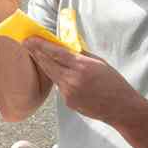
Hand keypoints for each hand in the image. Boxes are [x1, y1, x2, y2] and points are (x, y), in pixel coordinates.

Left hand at [23, 39, 143, 124]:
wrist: (122, 108)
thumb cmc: (115, 83)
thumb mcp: (100, 63)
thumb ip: (81, 55)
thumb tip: (66, 46)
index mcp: (82, 66)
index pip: (56, 53)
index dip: (41, 45)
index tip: (30, 39)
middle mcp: (73, 79)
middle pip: (48, 64)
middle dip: (35, 53)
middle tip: (25, 44)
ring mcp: (69, 92)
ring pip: (52, 75)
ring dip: (46, 65)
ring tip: (37, 55)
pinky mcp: (68, 102)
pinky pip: (60, 87)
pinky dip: (60, 79)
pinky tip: (62, 75)